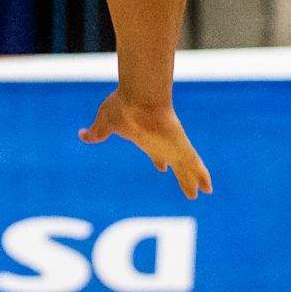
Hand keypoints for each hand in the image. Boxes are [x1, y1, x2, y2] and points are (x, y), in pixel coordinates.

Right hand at [82, 92, 211, 198]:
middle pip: (174, 164)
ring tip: (205, 192)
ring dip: (193, 180)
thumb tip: (82, 135)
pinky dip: (202, 176)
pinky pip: (194, 165)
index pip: (155, 153)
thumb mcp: (104, 124)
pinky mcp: (181, 147)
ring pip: (187, 168)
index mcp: (146, 139)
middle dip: (180, 176)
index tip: (162, 168)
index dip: (159, 161)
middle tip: (188, 188)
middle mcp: (162, 144)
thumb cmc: (122, 107)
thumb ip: (96, 133)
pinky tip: (209, 187)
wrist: (136, 99)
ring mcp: (173, 146)